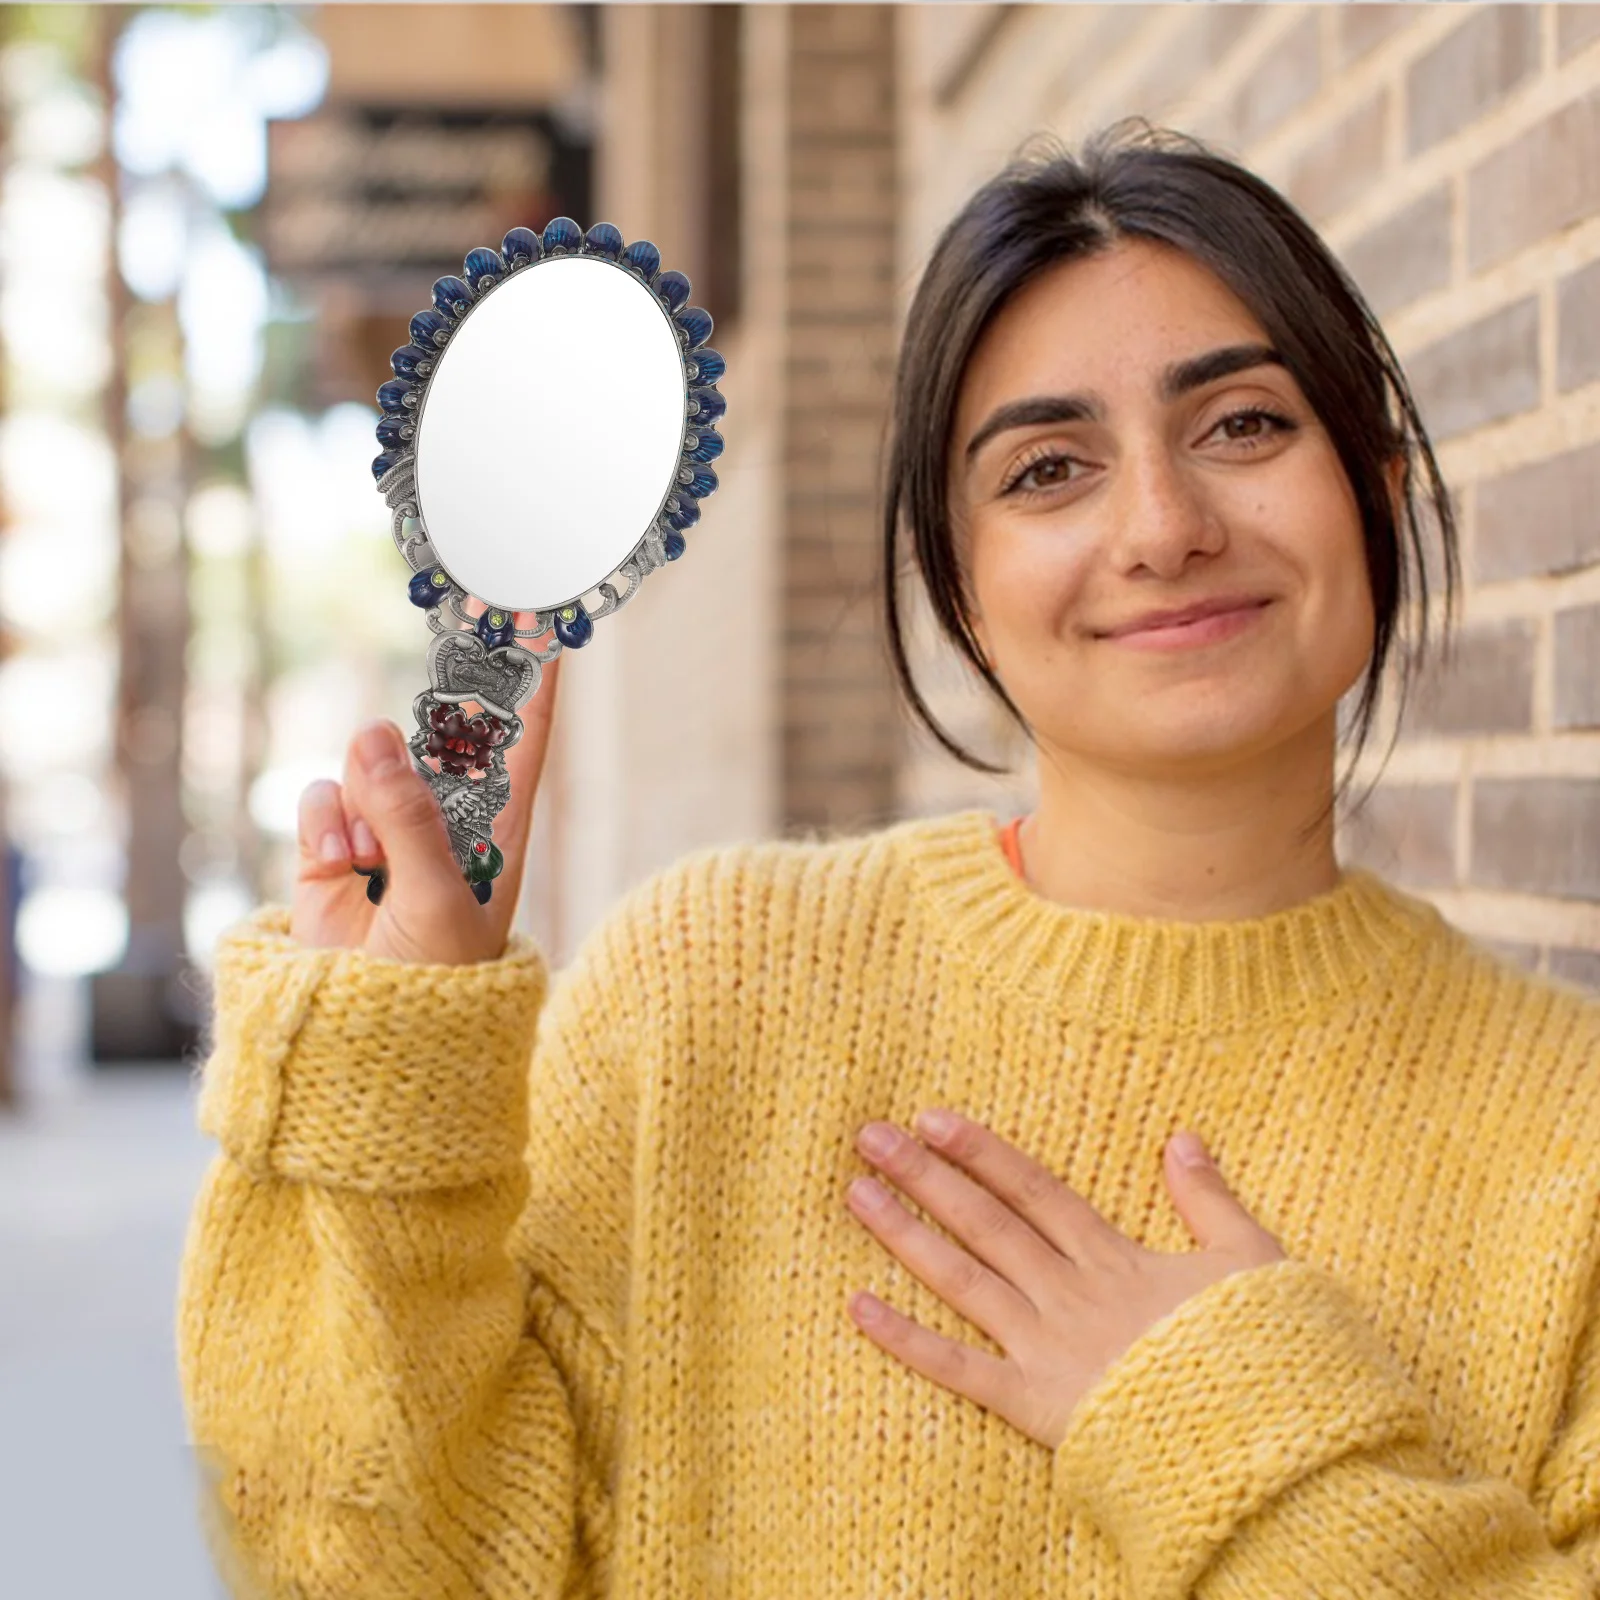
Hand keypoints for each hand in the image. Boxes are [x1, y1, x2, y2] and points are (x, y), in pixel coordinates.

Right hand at [290, 616, 559, 965]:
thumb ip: (408, 818)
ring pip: (370, 766)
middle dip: (431, 712)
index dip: (530, 690)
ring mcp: (387, 837)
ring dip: (363, 798)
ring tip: (367, 858)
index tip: (538, 628)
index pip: (522, 748)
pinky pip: (323, 801)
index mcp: (499, 835)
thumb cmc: (436, 985)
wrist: (365, 1046)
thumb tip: (373, 734)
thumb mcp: (437, 899)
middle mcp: (446, 826)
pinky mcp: (332, 854)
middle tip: (435, 672)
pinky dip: (324, 824)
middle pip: (439, 741)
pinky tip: (339, 866)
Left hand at [845, 1111, 1285, 1448]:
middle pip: (985, 1222)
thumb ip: (1209, 1199)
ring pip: (962, 1278)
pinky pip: (959, 1368)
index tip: (932, 1118)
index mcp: (1114, 1258)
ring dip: (905, 1234)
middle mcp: (1068, 1292)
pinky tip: (858, 1307)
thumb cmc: (1262, 1354)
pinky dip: (906, 1339)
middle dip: (925, 1174)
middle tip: (870, 1136)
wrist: (1263, 1444)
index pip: (1033, 1190)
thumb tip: (1181, 1137)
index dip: (980, 1151)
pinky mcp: (1034, 1404)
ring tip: (856, 1194)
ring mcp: (1046, 1346)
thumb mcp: (1250, 1260)